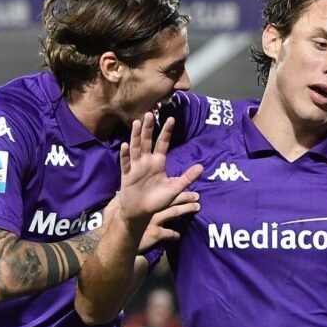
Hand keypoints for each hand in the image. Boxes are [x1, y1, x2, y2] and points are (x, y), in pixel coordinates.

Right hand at [118, 113, 203, 240]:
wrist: (141, 212)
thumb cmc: (157, 200)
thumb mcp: (175, 188)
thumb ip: (187, 177)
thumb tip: (202, 166)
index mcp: (158, 162)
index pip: (163, 143)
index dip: (167, 131)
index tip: (171, 119)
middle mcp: (146, 161)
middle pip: (147, 141)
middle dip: (148, 128)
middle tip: (149, 113)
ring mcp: (136, 167)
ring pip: (135, 148)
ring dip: (136, 136)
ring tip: (137, 123)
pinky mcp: (127, 175)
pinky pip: (125, 164)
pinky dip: (125, 155)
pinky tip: (126, 146)